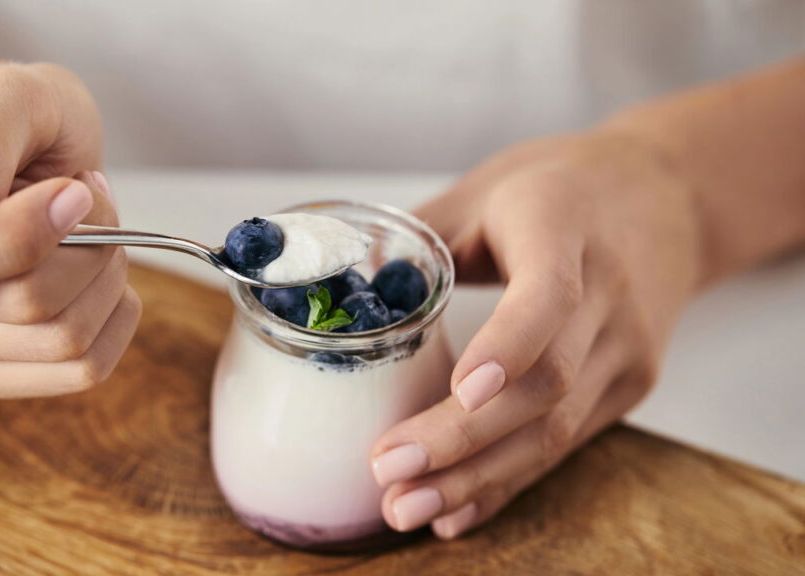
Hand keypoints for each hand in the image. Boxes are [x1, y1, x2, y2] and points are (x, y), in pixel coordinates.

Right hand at [0, 63, 141, 396]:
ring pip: (63, 340)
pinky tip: (102, 273)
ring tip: (91, 227)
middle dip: (88, 245)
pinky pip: (82, 369)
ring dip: (107, 275)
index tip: (74, 191)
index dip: (22, 235)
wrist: (12, 149)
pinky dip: (116, 316)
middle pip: (20, 306)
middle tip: (87, 193)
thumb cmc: (5, 118)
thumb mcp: (4, 94)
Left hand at [370, 131, 701, 537]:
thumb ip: (417, 235)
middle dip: (462, 437)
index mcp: (564, 226)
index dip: (509, 345)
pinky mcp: (629, 384)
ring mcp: (626, 346)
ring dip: (479, 477)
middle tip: (389, 470)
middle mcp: (609, 292)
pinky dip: (507, 480)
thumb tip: (339, 288)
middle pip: (546, 382)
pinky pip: (566, 442)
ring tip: (407, 508)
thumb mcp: (486, 188)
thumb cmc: (562, 187)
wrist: (670, 198)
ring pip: (556, 428)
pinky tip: (457, 510)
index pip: (550, 295)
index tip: (461, 389)